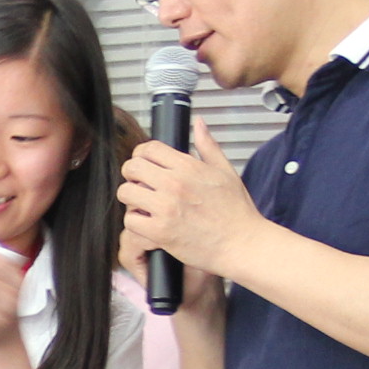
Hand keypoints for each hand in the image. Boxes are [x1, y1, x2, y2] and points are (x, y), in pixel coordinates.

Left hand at [118, 132, 258, 270]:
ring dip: (132, 198)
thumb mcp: (226, 171)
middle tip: (141, 185)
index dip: (142, 154)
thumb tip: (199, 123)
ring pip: (126, 192)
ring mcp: (165, 208)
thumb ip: (208, 146)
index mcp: (188, 167)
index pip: (148, 148)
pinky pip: (130, 221)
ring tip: (144, 205)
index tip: (145, 164)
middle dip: (132, 174)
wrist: (242, 244)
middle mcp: (174, 184)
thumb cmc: (236, 212)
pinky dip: (136, 223)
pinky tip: (148, 224)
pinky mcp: (160, 232)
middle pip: (132, 167)